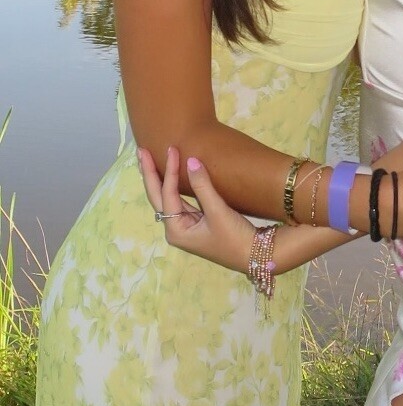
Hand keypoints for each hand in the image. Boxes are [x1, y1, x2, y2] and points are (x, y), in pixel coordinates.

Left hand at [138, 146, 359, 274]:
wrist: (256, 256)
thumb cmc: (235, 238)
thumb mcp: (218, 212)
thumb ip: (202, 186)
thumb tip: (191, 161)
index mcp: (176, 230)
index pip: (167, 194)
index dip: (170, 170)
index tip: (174, 149)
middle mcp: (176, 229)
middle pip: (158, 197)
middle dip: (150, 174)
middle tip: (142, 151)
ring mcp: (185, 227)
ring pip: (167, 199)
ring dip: (160, 179)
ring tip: (149, 159)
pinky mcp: (196, 224)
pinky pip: (180, 201)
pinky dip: (174, 187)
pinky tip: (170, 175)